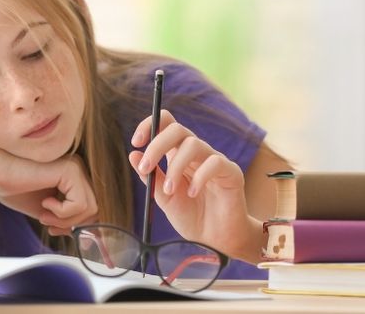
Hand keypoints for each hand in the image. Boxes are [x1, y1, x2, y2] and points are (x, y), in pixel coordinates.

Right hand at [0, 154, 97, 235]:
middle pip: (94, 210)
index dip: (76, 225)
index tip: (55, 231)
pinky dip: (62, 213)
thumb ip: (67, 220)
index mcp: (74, 178)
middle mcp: (79, 170)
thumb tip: (87, 237)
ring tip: (44, 215)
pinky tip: (45, 203)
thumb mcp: (48, 211)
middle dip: (71, 225)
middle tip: (49, 226)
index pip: (92, 208)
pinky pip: (79, 204)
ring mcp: (76, 168)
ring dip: (65, 220)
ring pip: (90, 209)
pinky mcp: (71, 171)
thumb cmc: (15, 189)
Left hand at [129, 109, 255, 256]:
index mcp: (177, 154)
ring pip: (193, 143)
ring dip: (175, 166)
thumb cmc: (191, 217)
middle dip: (157, 145)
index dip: (149, 125)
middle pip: (177, 129)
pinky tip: (192, 193)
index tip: (136, 142)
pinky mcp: (231, 171)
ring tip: (169, 190)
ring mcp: (214, 159)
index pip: (166, 124)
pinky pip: (215, 162)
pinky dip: (199, 177)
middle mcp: (196, 152)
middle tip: (146, 167)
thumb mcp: (164, 198)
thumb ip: (151, 177)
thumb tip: (133, 154)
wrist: (215, 240)